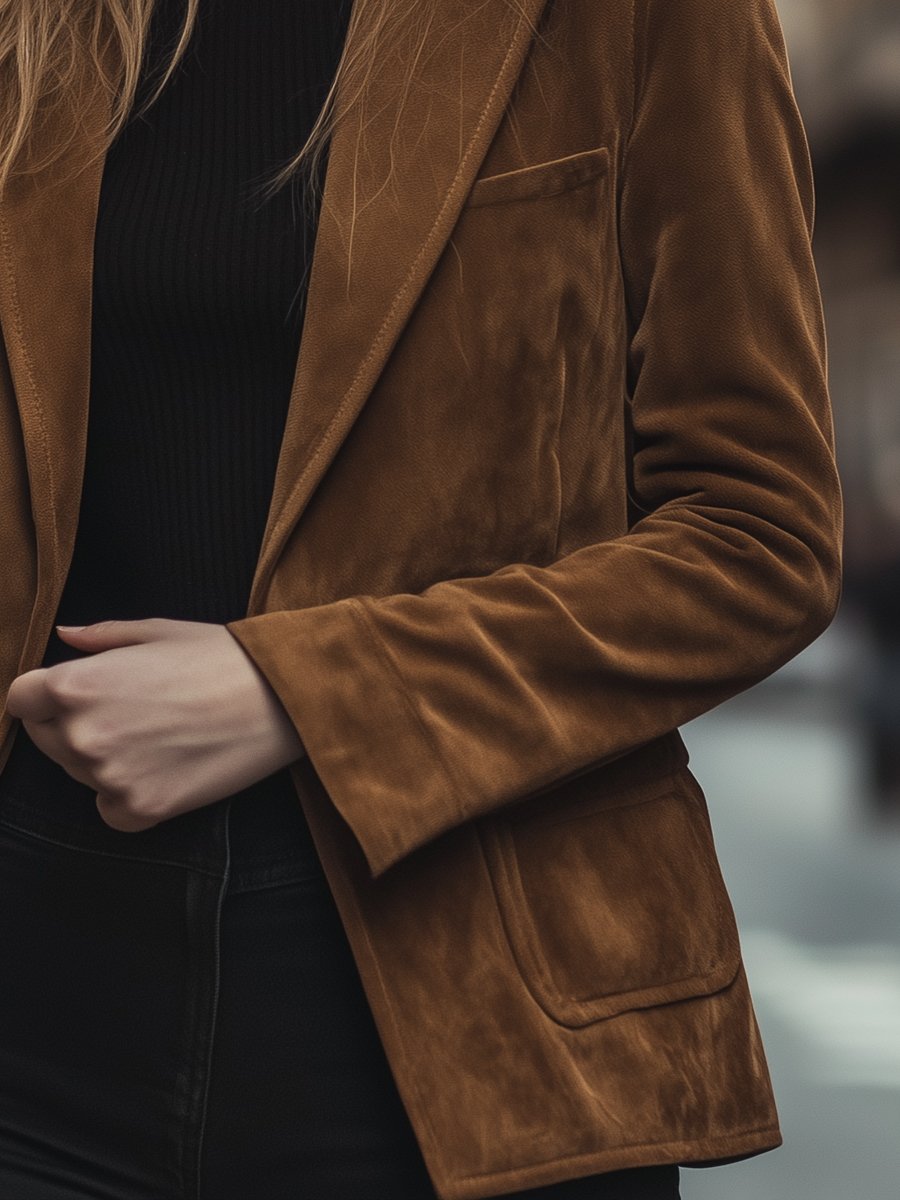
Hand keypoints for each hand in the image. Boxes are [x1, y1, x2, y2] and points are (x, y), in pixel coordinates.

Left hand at [3, 618, 306, 831]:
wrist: (281, 699)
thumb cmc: (221, 656)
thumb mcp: (157, 631)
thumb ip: (101, 638)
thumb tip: (65, 636)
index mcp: (76, 684)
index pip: (21, 700)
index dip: (45, 696)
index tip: (75, 696)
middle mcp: (82, 734)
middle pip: (47, 740)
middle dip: (73, 726)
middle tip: (131, 712)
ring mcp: (109, 777)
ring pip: (81, 774)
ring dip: (105, 759)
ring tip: (158, 735)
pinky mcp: (140, 811)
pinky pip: (111, 810)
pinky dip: (131, 795)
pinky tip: (167, 767)